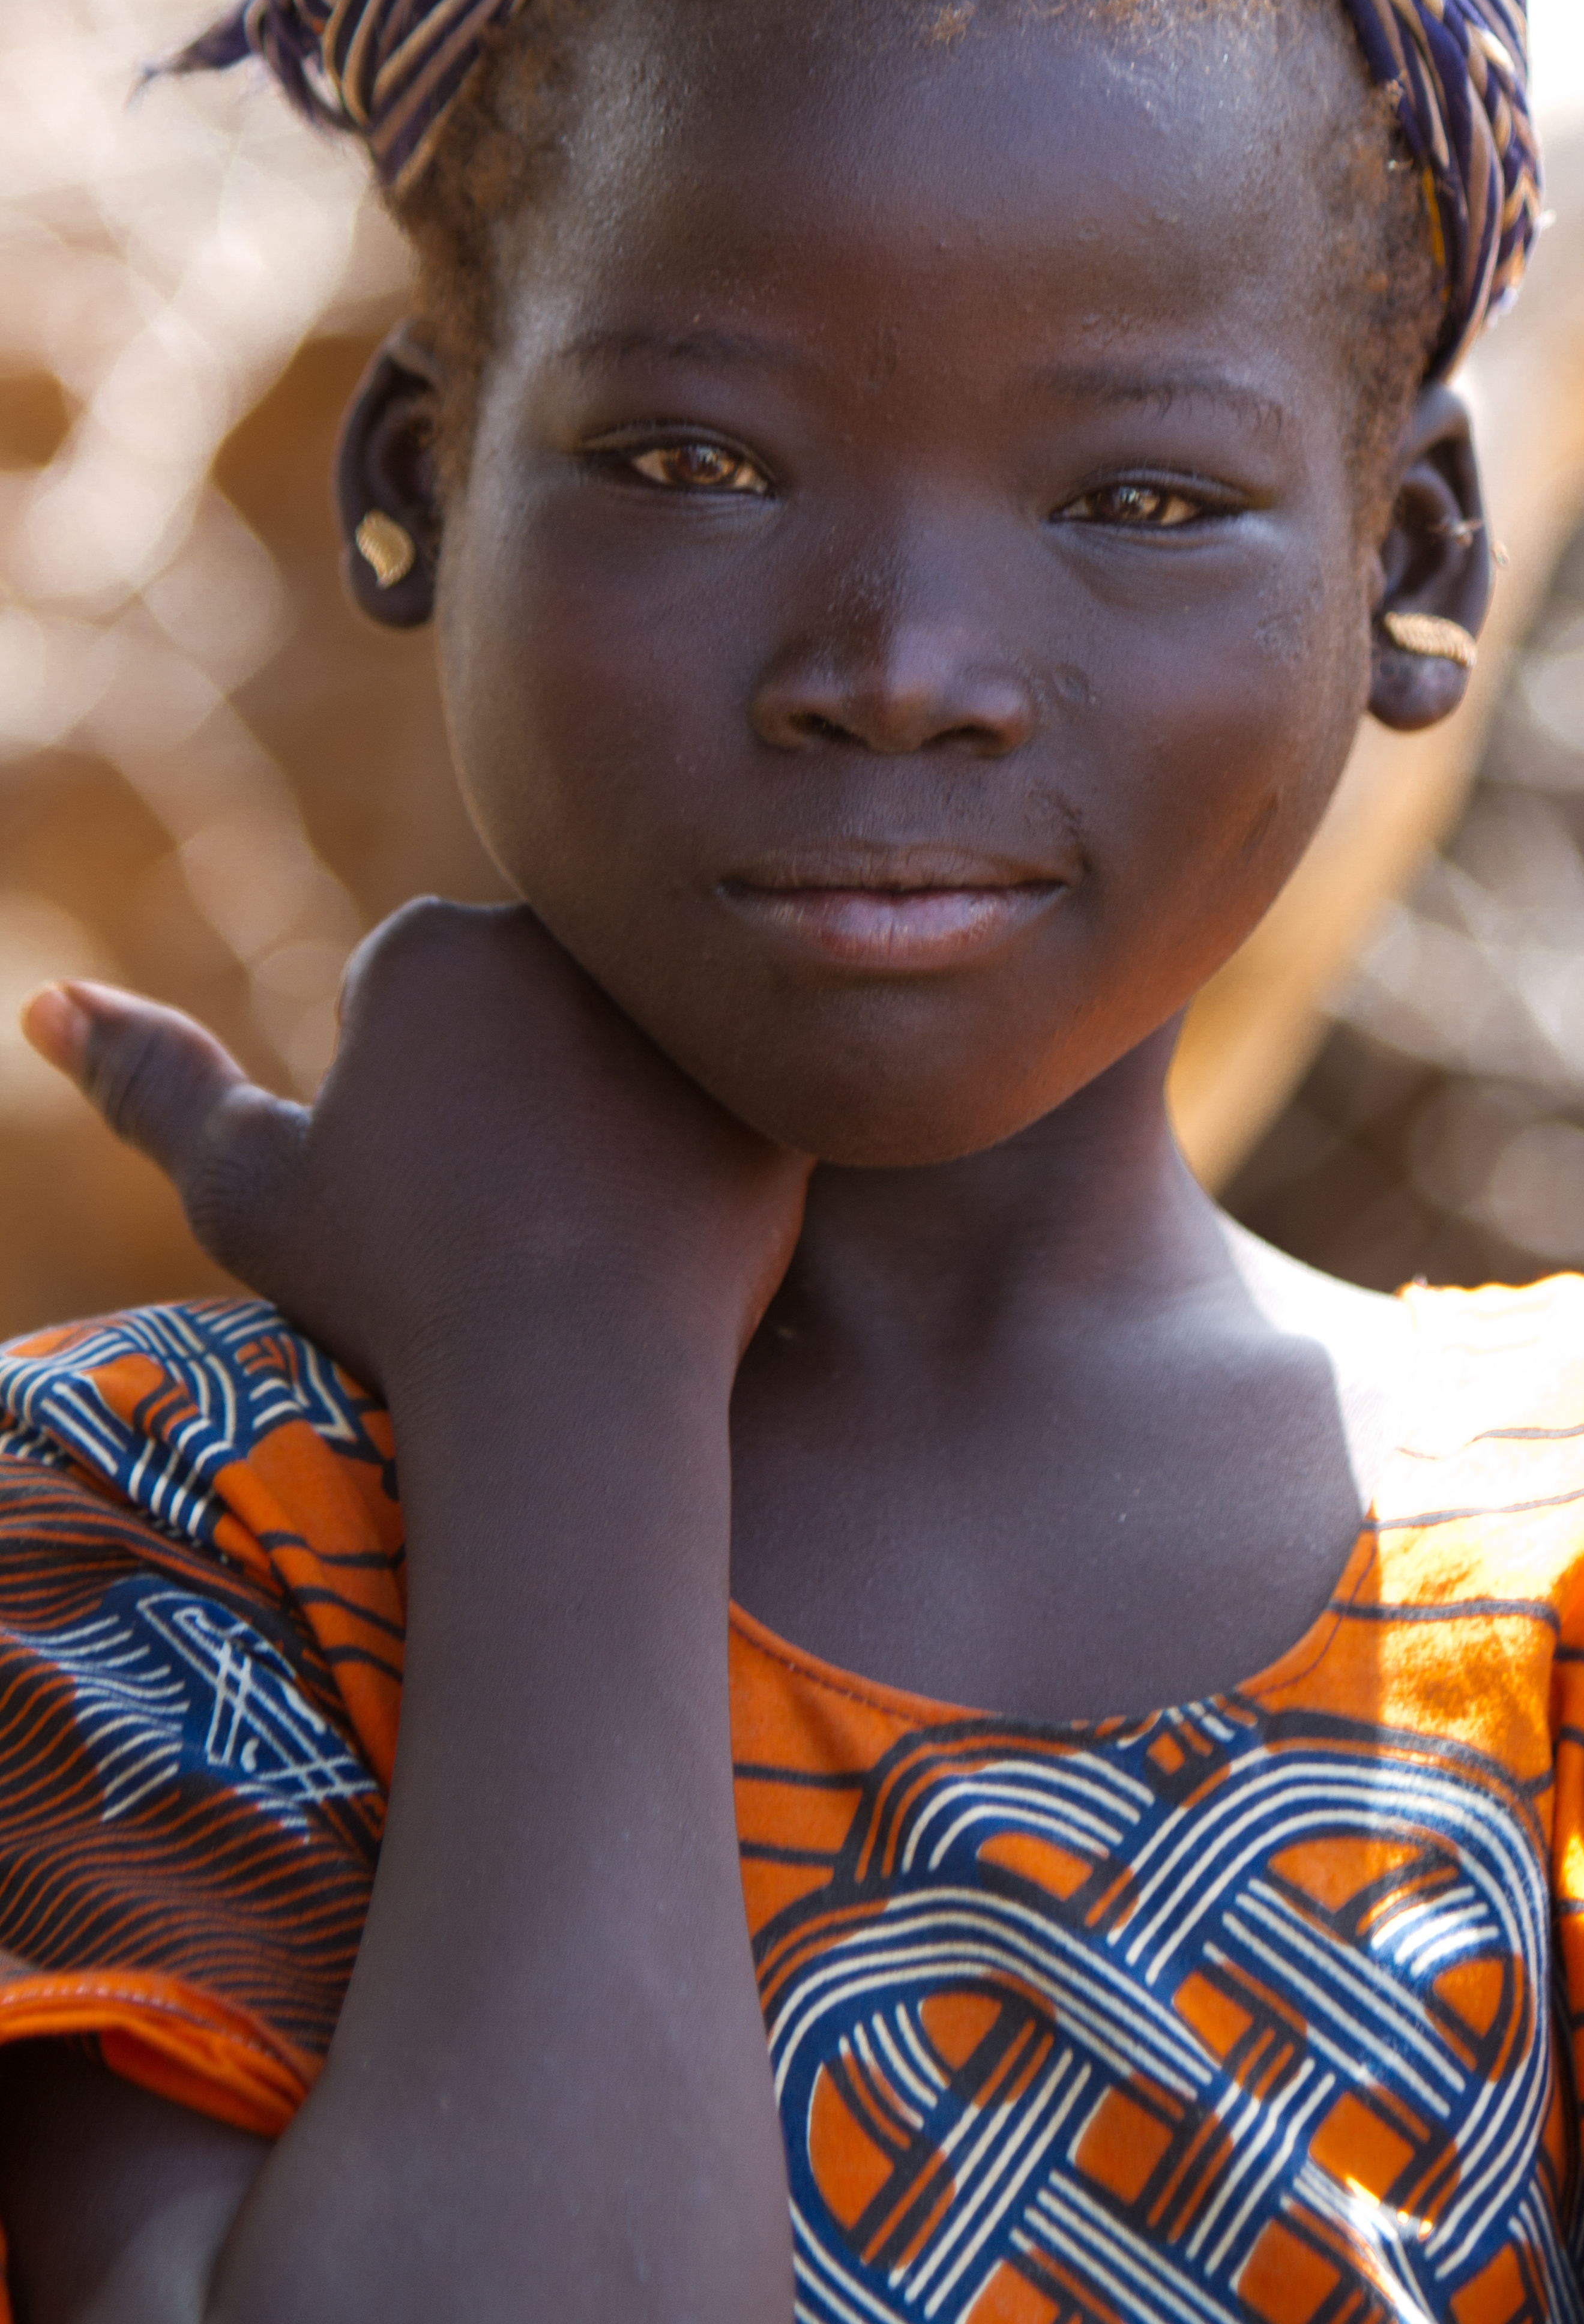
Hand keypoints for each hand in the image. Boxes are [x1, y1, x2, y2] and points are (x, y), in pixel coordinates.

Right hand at [21, 898, 809, 1410]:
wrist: (567, 1388)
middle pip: (534, 1006)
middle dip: (522, 1090)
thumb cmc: (391, 1295)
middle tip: (519, 1213)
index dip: (419, 1107)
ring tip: (596, 1221)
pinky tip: (680, 1226)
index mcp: (433, 938)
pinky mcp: (772, 1073)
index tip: (435, 1188)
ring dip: (615, 1111)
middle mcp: (565, 935)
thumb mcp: (247, 1194)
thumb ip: (153, 1083)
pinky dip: (708, 1155)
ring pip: (633, 1044)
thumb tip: (46, 1000)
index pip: (417, 997)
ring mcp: (680, 999)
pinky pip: (734, 1097)